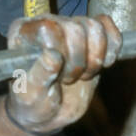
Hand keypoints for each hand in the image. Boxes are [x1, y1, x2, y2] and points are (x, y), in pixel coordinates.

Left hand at [5, 15, 121, 135]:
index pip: (50, 27)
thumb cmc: (33, 103)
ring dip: (95, 59)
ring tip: (82, 74)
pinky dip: (112, 46)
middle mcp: (46, 23)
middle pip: (77, 28)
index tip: (56, 75)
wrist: (49, 113)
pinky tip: (103, 64)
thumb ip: (39, 76)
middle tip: (68, 79)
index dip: (61, 53)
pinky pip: (107, 24)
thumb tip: (52, 56)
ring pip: (95, 27)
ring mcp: (69, 27)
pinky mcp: (89, 35)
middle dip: (78, 61)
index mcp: (23, 32)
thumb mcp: (30, 96)